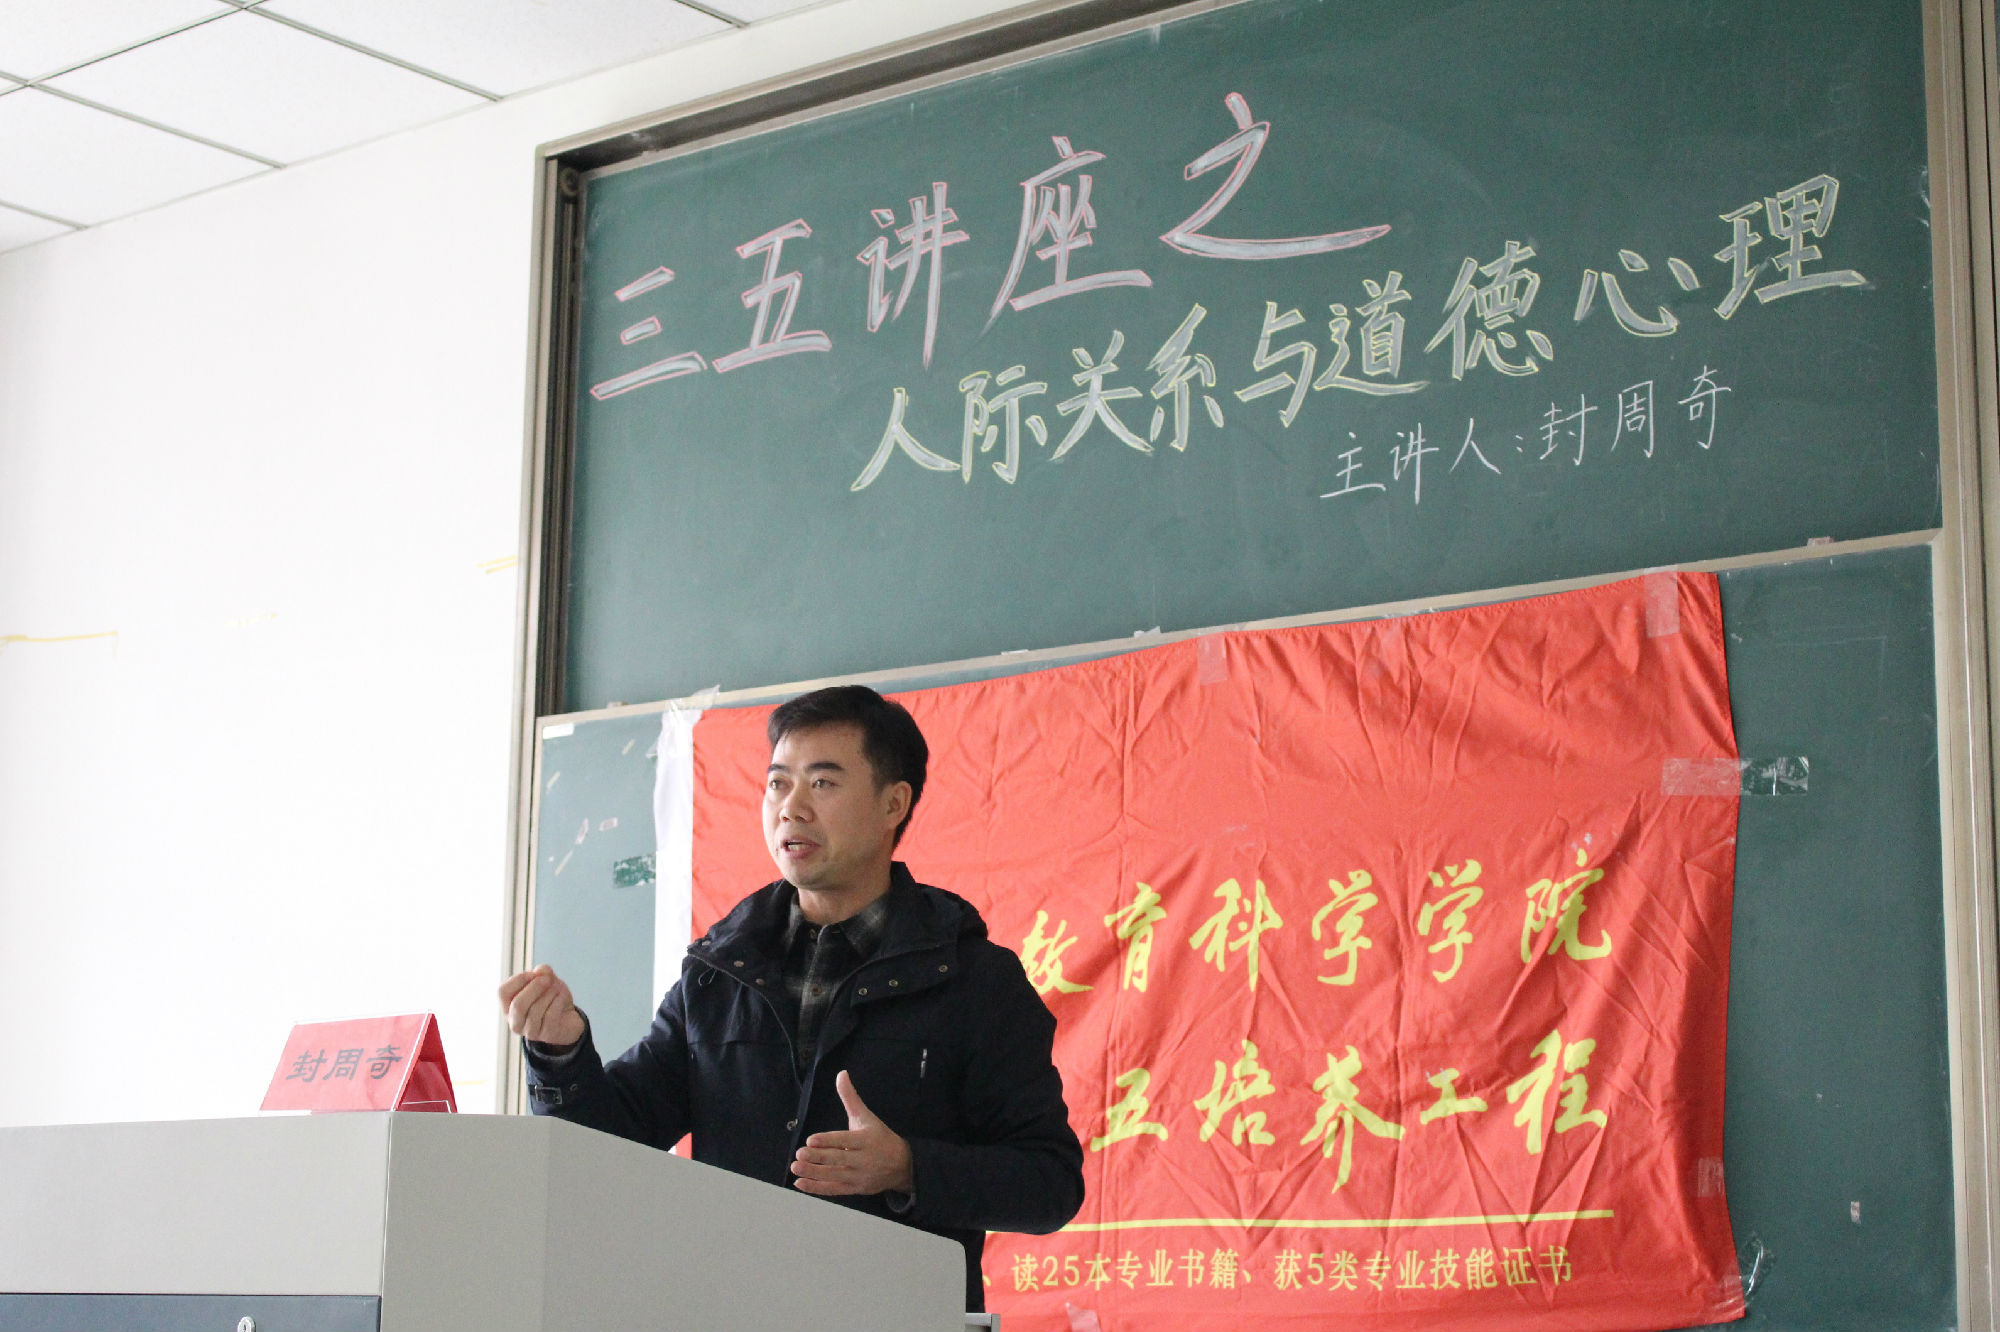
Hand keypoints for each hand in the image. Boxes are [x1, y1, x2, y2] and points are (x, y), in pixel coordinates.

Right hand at [498, 964, 585, 1048]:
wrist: (569, 1019)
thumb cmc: (551, 998)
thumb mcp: (547, 981)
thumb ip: (543, 973)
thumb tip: (541, 970)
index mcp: (508, 1007)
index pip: (503, 992)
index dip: (518, 979)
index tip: (533, 974)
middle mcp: (515, 1022)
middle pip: (517, 1005)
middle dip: (534, 988)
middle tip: (547, 979)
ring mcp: (530, 1031)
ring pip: (535, 1011)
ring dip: (549, 994)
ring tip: (558, 988)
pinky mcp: (547, 1035)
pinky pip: (550, 1016)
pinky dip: (558, 1001)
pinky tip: (562, 996)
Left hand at [791, 1070, 913, 1196]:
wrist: (902, 1165)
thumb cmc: (879, 1137)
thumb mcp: (866, 1116)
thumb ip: (850, 1097)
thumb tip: (841, 1074)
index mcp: (865, 1140)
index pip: (845, 1140)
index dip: (828, 1140)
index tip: (812, 1139)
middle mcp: (862, 1159)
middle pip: (838, 1159)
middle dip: (818, 1157)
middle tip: (799, 1153)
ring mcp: (858, 1176)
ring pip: (834, 1175)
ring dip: (813, 1173)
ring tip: (796, 1168)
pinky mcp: (854, 1188)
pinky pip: (833, 1189)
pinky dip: (817, 1188)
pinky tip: (800, 1183)